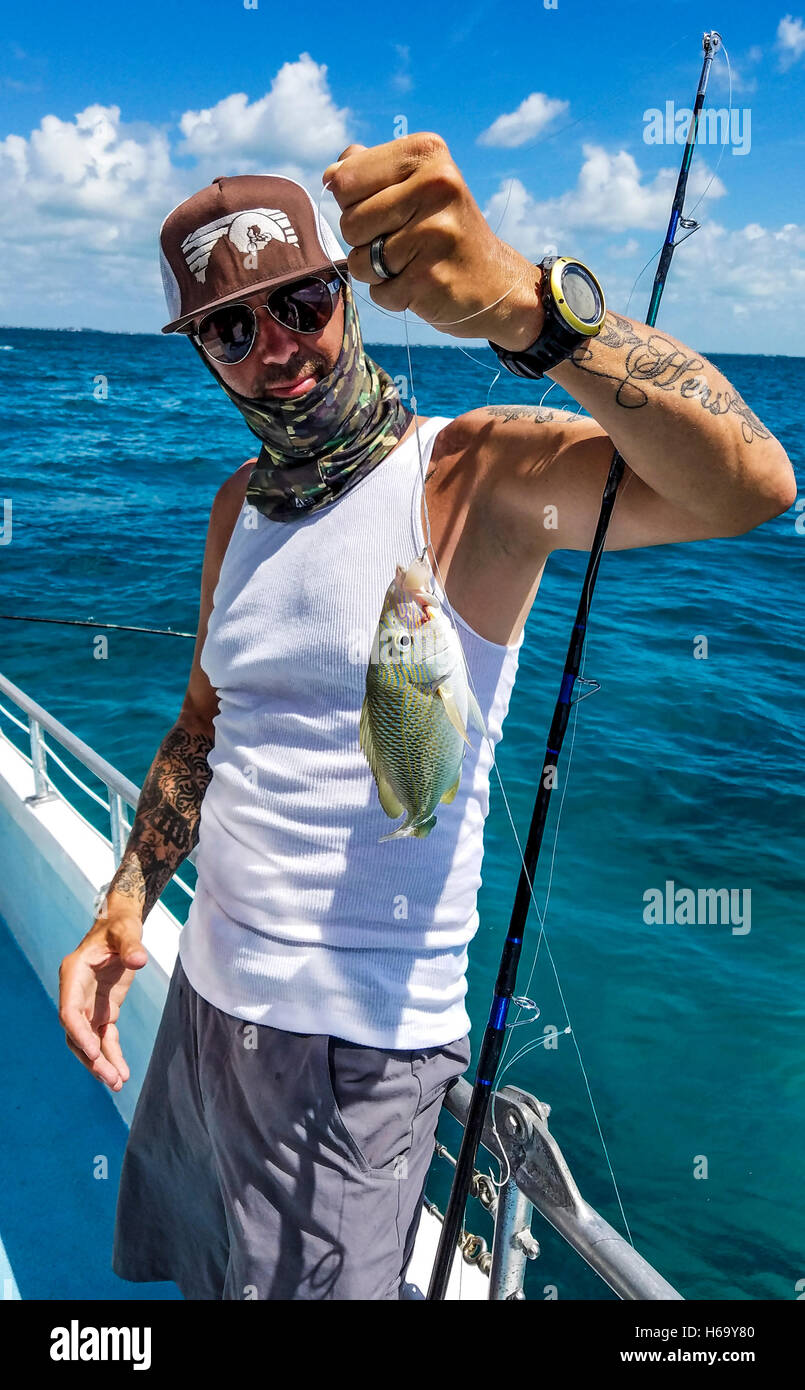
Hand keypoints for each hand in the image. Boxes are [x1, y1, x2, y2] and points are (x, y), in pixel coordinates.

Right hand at [58, 912, 147, 1091]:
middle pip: (76, 1033)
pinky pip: (104, 1039)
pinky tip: (123, 1074)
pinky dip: (112, 1056)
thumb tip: (139, 960)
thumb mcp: (126, 930)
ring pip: (88, 1042)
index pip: (69, 1011)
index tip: (94, 1053)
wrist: (120, 927)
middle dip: (91, 1058)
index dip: (79, 1033)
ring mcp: (87, 1005)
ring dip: (101, 1064)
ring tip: (117, 1083)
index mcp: (73, 974)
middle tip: (110, 1079)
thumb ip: (131, 945)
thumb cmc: (119, 927)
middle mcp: (75, 993)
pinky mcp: (102, 1011)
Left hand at [322, 133, 543, 345]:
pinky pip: (379, 293)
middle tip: (404, 242)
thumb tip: (333, 174)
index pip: (344, 180)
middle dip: (365, 241)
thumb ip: (370, 171)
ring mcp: (434, 232)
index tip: (391, 210)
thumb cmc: (443, 232)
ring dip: (377, 272)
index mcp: (426, 153)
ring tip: (412, 263)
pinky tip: (421, 284)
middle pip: (350, 222)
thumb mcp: (416, 185)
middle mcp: (435, 185)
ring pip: (360, 261)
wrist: (496, 284)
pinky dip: (393, 296)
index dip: (354, 204)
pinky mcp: (430, 277)